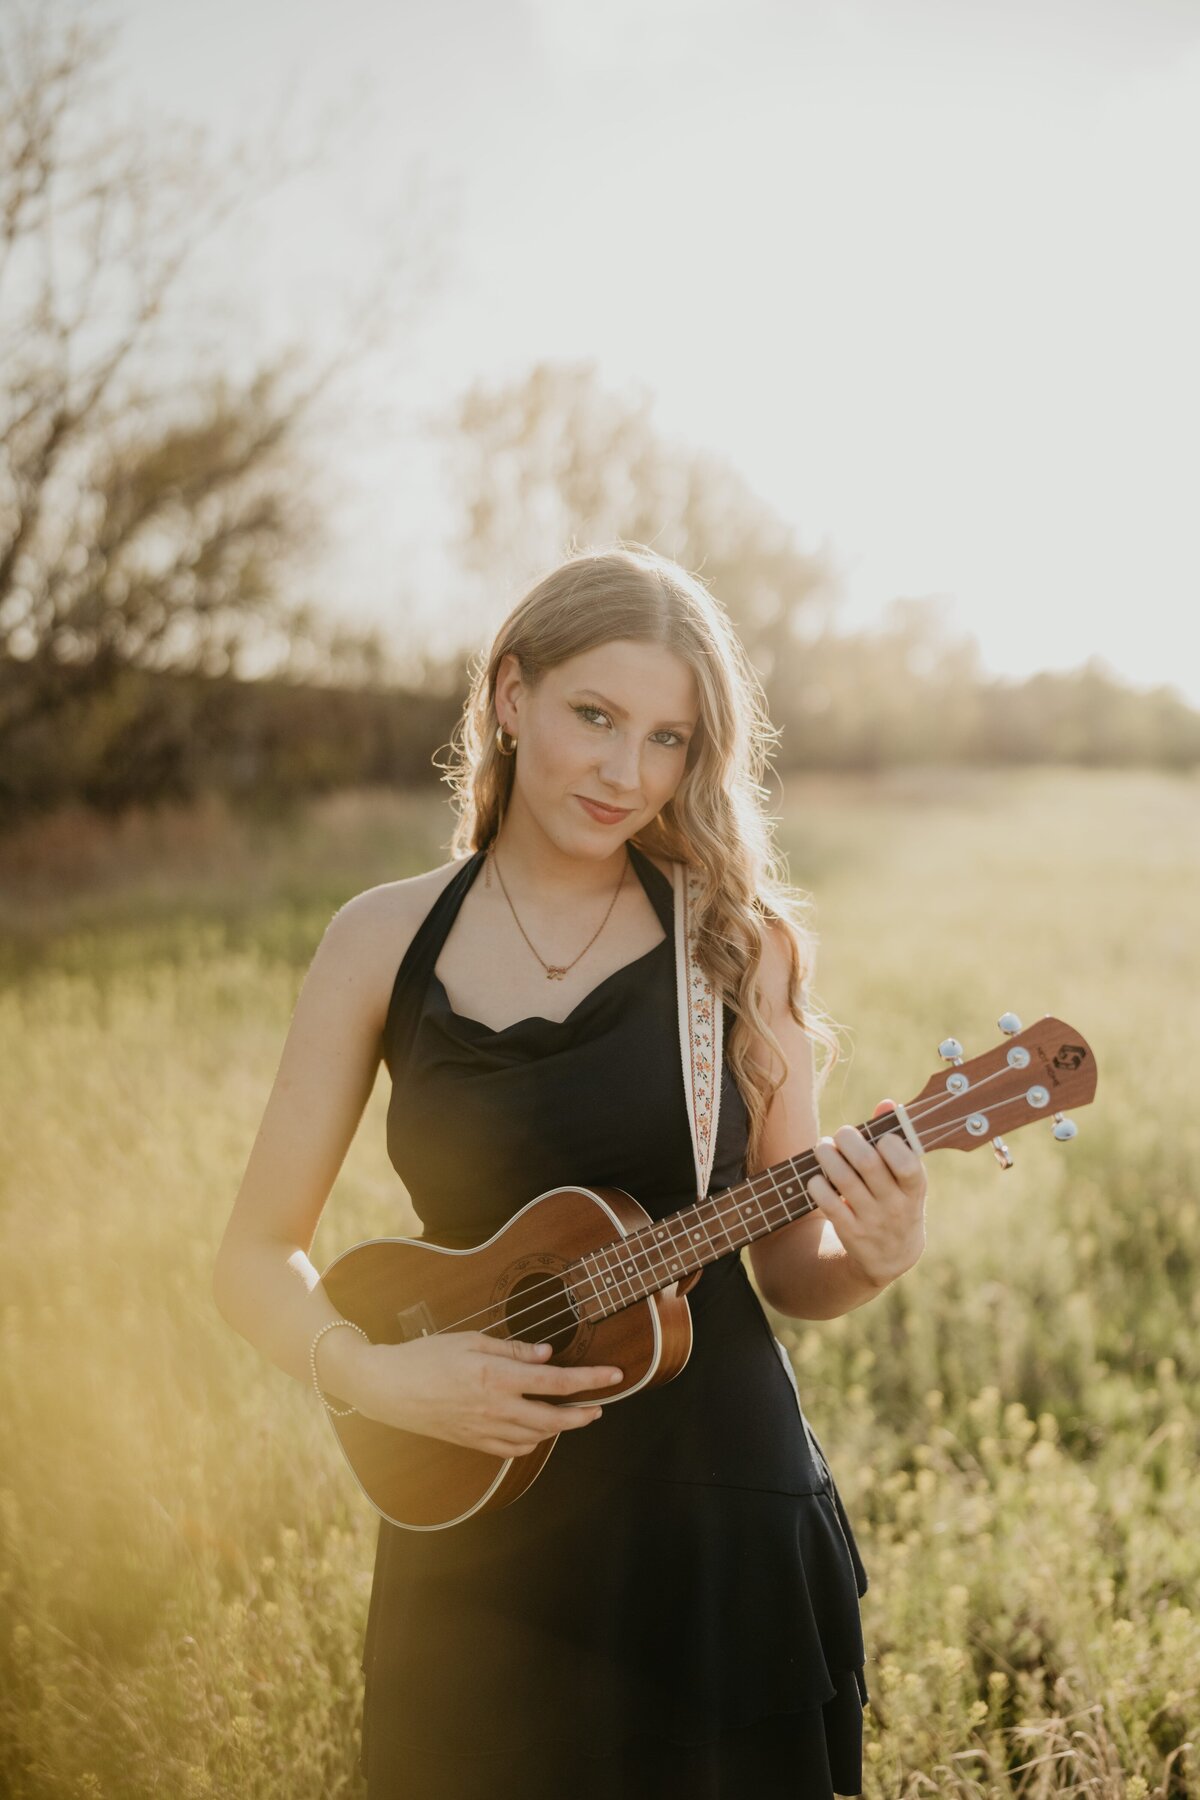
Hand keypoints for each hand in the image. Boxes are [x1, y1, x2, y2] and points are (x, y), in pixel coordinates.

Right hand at [352, 1332, 623, 1458]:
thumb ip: (511, 1348)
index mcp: (496, 1376)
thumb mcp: (470, 1340)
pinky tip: (535, 1431)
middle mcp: (495, 1408)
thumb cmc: (425, 1356)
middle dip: (583, 1413)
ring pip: (536, 1437)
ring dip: (560, 1427)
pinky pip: (512, 1450)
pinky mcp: (473, 1442)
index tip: (615, 1376)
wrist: (387, 1388)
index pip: (557, 1382)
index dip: (591, 1380)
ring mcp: (484, 1429)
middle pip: (554, 1418)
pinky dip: (532, 1442)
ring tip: (573, 1415)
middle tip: (599, 1405)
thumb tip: (546, 1354)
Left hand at [807, 1099, 926, 1290]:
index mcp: (915, 1188)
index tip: (879, 1137)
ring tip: (823, 1147)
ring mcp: (873, 1222)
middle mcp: (896, 1206)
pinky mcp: (850, 1233)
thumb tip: (886, 1103)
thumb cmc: (898, 1200)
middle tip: (842, 1134)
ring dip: (828, 1156)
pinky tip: (817, 1176)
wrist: (892, 1257)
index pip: (907, 1165)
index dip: (890, 1144)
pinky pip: (828, 1204)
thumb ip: (897, 1139)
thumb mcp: (906, 1177)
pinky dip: (818, 1184)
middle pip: (869, 1165)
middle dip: (849, 1141)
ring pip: (844, 1181)